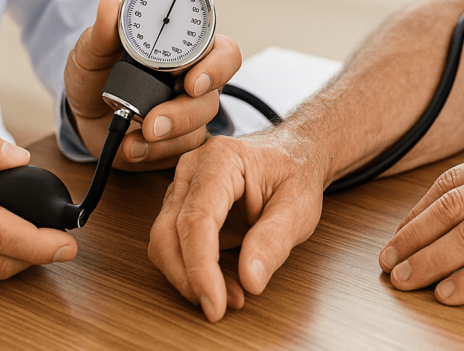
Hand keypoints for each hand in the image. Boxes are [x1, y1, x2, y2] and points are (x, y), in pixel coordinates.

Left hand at [64, 0, 241, 170]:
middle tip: (154, 122)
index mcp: (187, 51)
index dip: (218, 67)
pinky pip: (179, 151)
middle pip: (212, 97)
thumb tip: (109, 6)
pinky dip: (154, 153)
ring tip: (137, 138)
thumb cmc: (98, 74)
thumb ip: (102, 33)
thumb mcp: (92, 51)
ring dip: (167, 136)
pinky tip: (133, 148)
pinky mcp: (177, 141)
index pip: (223, 53)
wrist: (84, 112)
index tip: (192, 82)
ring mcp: (188, 113)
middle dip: (185, 113)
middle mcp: (195, 81)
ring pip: (198, 128)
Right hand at [148, 131, 327, 321]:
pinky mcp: (184, 207)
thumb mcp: (299, 206)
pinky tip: (224, 284)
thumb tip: (249, 281)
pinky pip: (175, 245)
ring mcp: (183, 187)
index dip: (200, 266)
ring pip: (164, 242)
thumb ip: (274, 240)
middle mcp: (192, 169)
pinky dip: (193, 271)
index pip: (196, 218)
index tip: (215, 303)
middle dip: (188, 278)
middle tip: (220, 308)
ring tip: (232, 295)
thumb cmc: (296, 172)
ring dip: (189, 278)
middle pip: (168, 232)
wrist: (294, 155)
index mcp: (221, 159)